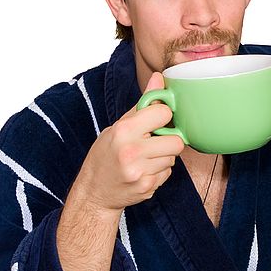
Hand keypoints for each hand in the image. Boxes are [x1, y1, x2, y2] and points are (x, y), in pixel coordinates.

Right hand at [73, 72, 184, 214]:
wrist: (94, 192)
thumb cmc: (105, 155)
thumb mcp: (118, 126)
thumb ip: (142, 104)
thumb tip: (159, 78)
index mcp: (124, 131)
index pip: (164, 113)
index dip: (162, 116)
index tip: (155, 121)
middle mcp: (132, 151)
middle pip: (176, 141)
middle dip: (168, 141)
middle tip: (153, 142)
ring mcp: (140, 171)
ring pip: (173, 158)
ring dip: (163, 156)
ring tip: (145, 157)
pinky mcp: (147, 187)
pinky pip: (168, 173)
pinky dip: (159, 171)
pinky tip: (144, 170)